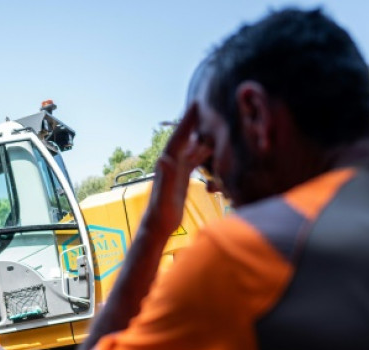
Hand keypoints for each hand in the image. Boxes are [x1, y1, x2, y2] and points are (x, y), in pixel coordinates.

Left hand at [144, 103, 212, 235]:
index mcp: (167, 164)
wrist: (158, 226)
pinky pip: (192, 160)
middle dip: (193, 122)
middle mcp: (170, 163)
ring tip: (209, 121)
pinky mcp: (181, 178)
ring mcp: (176, 170)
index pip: (178, 138)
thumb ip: (165, 177)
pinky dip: (201, 151)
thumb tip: (164, 158)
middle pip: (184, 138)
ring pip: (189, 147)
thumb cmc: (161, 213)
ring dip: (198, 134)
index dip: (187, 121)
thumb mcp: (164, 196)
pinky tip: (209, 146)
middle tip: (203, 105)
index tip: (195, 105)